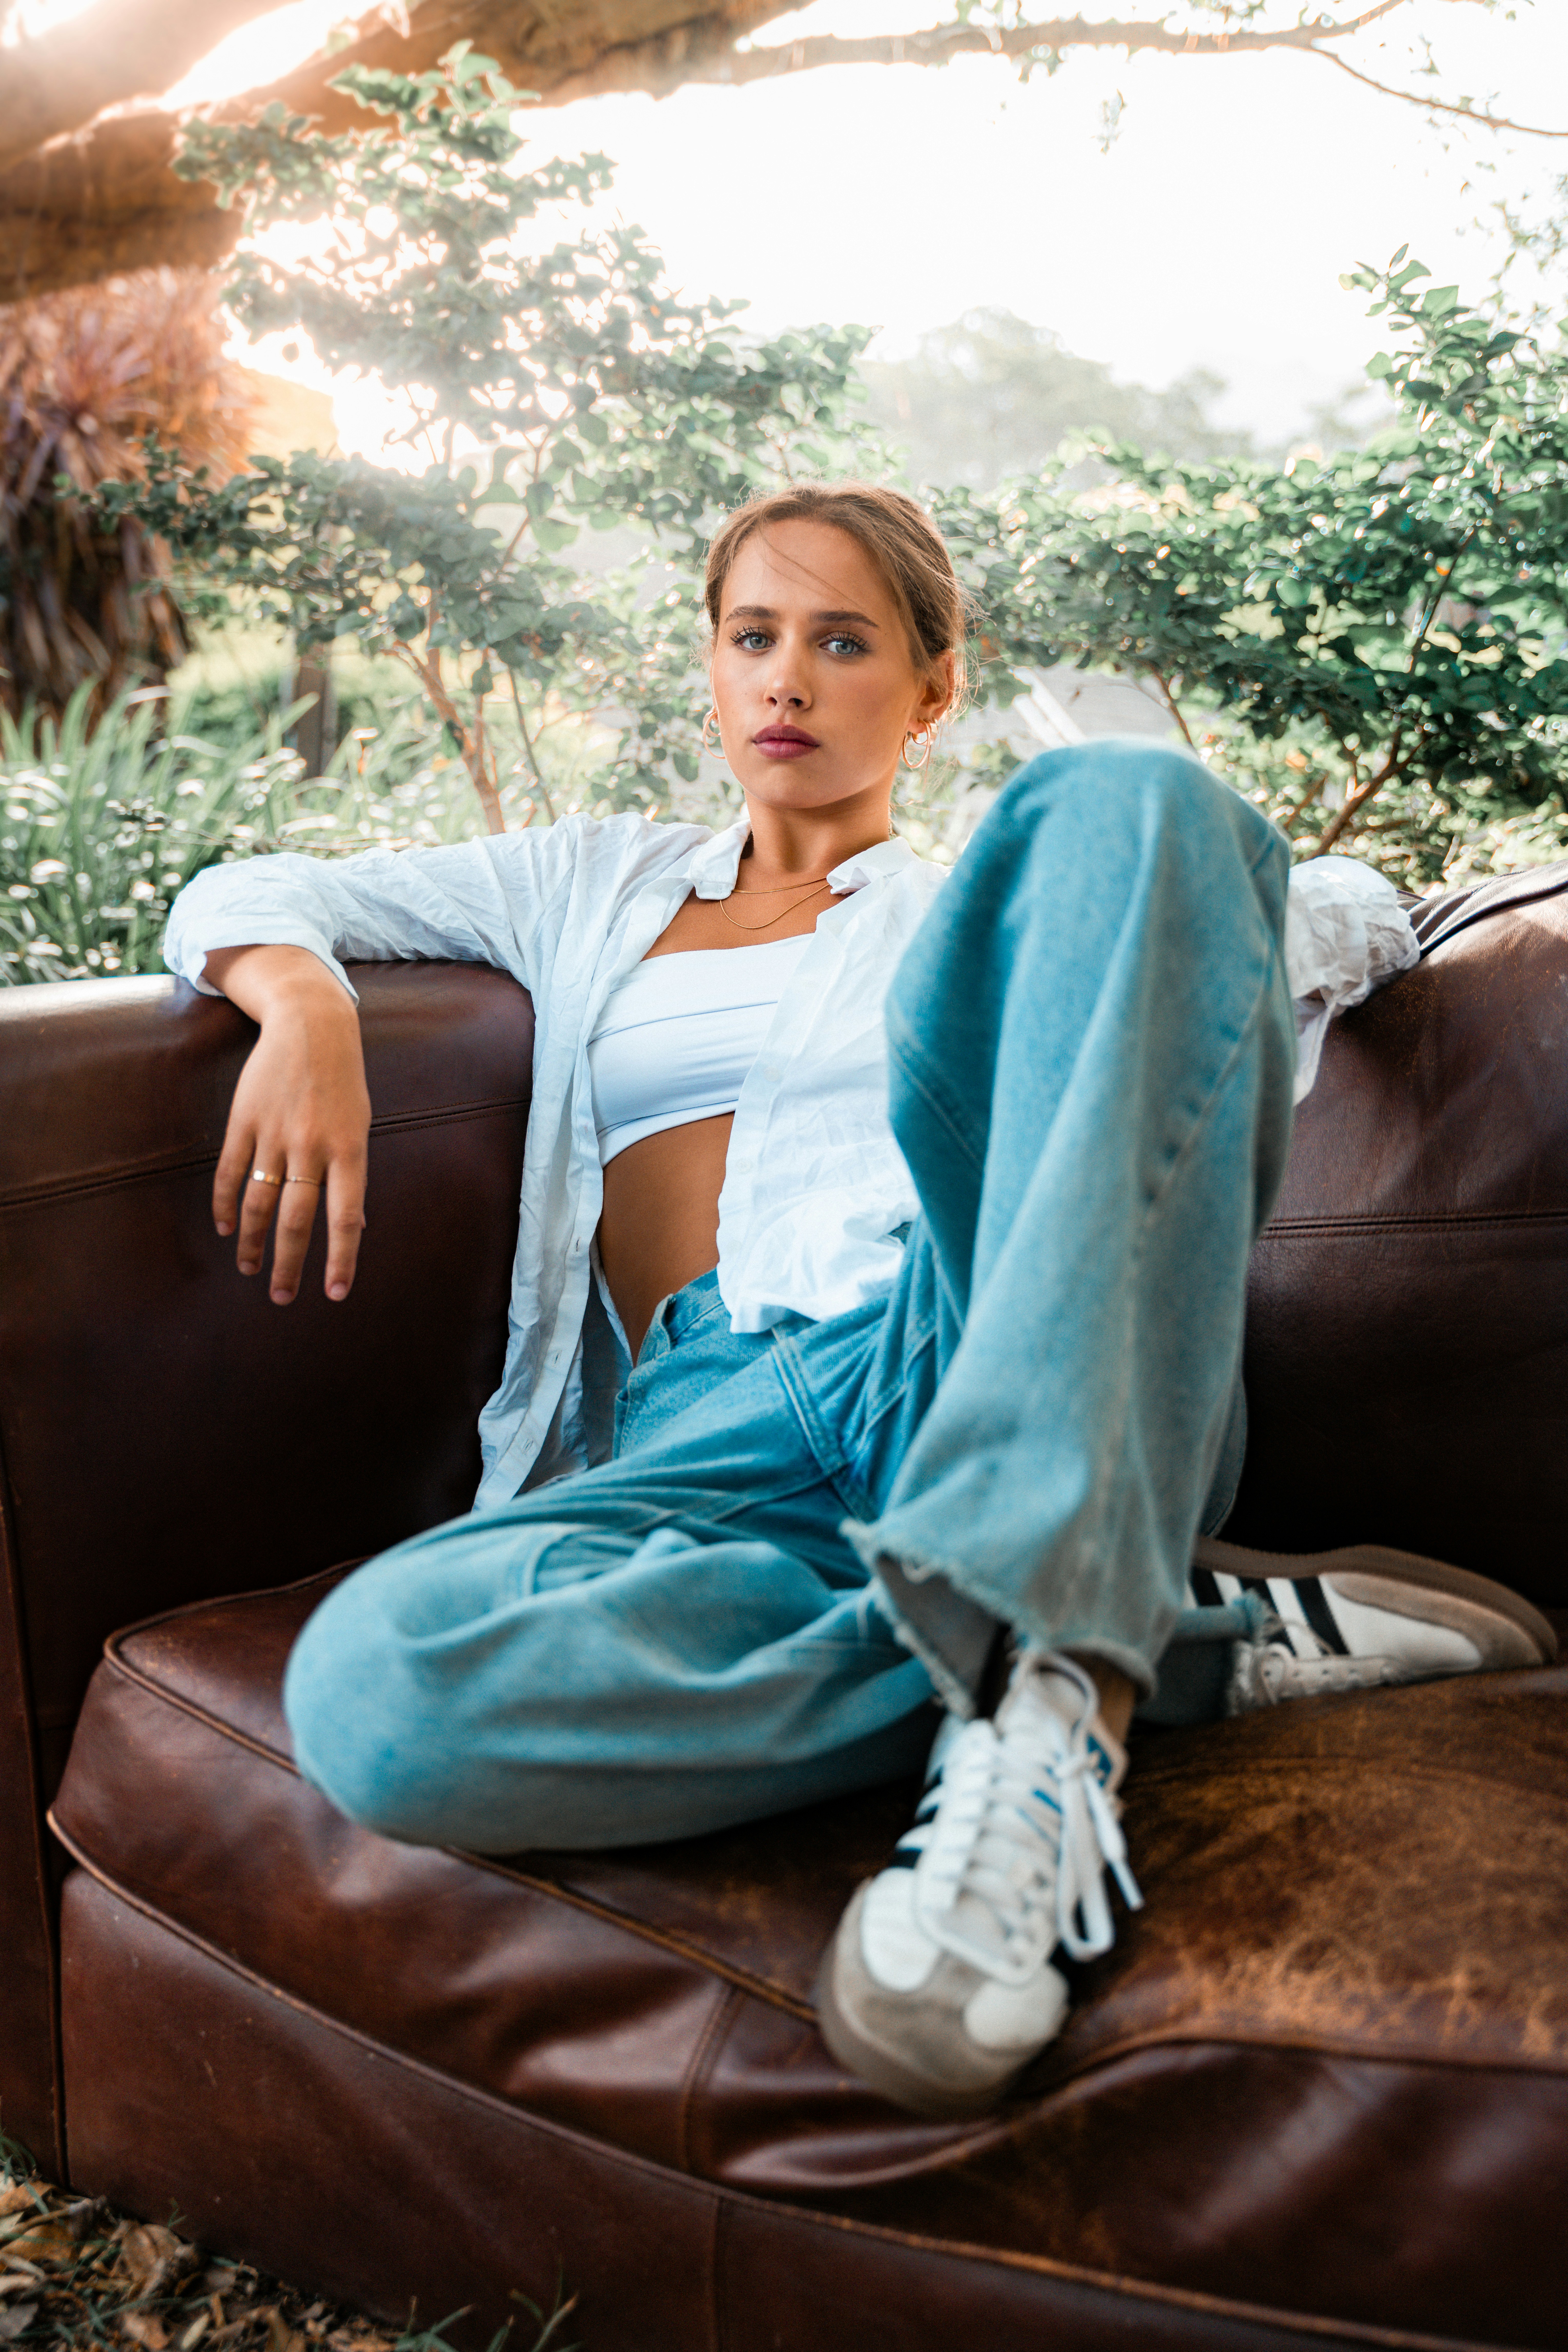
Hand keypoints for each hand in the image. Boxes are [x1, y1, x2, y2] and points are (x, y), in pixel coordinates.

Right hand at [206, 946, 371, 1304]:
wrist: (312, 1025)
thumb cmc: (343, 1082)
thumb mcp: (360, 1124)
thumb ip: (352, 1173)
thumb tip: (355, 1224)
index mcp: (350, 1149)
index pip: (347, 1217)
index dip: (341, 1258)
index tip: (334, 1294)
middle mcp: (311, 1147)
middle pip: (296, 1219)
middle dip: (289, 1264)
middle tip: (283, 1297)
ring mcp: (275, 1134)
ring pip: (258, 1203)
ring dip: (251, 1243)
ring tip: (249, 1269)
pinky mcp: (244, 1122)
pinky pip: (231, 1173)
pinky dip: (226, 1205)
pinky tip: (226, 1228)